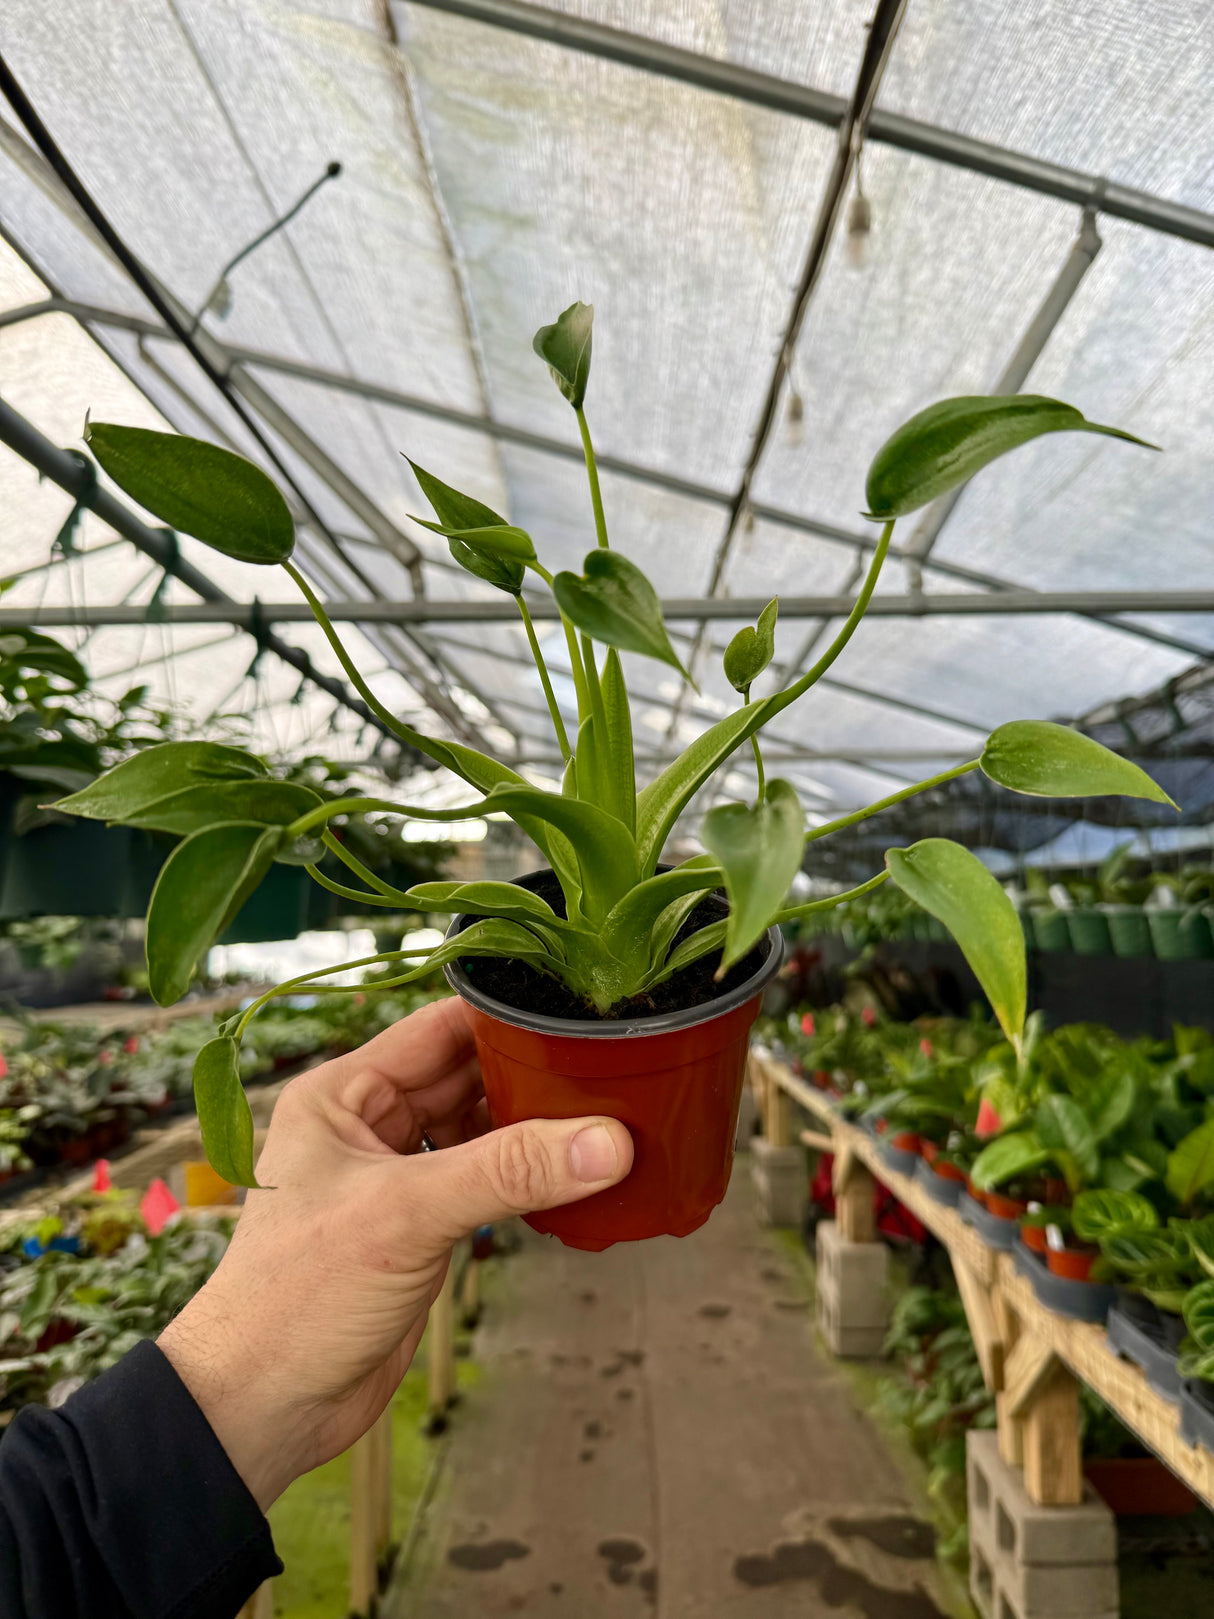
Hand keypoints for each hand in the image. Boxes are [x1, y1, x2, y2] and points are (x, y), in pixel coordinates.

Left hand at [158, 997, 631, 1508]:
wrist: (261, 1408)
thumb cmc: (295, 1298)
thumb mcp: (405, 1216)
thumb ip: (508, 1172)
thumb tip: (606, 1141)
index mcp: (342, 1094)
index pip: (438, 1028)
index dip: (506, 1017)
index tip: (577, 1016)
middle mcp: (368, 1125)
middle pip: (468, 1076)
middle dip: (532, 1075)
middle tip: (610, 1072)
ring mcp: (395, 1178)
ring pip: (481, 1131)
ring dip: (534, 1131)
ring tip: (607, 1120)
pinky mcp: (418, 1228)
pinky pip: (484, 1183)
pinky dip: (526, 1180)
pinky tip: (572, 1180)